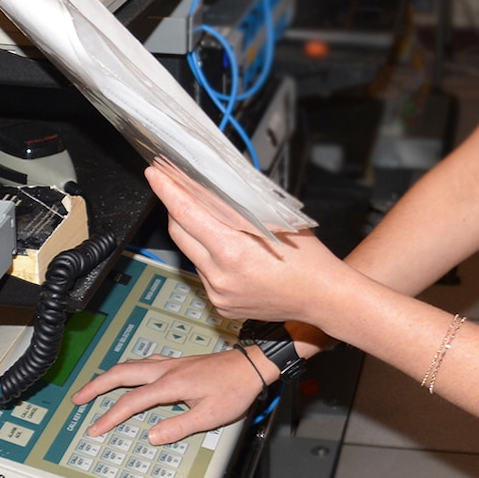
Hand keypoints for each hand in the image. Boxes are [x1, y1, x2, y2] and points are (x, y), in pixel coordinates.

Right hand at [71, 348, 262, 445]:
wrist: (250, 366)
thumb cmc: (234, 389)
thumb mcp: (209, 416)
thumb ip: (179, 427)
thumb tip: (151, 436)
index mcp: (171, 384)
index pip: (132, 401)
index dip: (110, 416)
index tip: (95, 428)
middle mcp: (168, 370)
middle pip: (123, 373)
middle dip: (97, 385)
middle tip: (78, 397)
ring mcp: (173, 363)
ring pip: (133, 364)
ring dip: (111, 374)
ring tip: (95, 386)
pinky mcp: (180, 362)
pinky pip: (146, 361)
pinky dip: (129, 367)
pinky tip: (130, 371)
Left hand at [146, 165, 345, 323]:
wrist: (321, 296)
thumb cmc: (307, 257)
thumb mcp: (274, 221)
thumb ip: (238, 207)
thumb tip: (210, 187)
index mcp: (232, 250)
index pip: (187, 213)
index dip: (168, 190)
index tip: (156, 174)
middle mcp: (219, 274)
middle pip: (179, 232)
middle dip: (175, 207)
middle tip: (175, 187)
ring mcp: (218, 292)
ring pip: (192, 252)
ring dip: (195, 232)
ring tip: (209, 217)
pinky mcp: (220, 303)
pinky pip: (204, 272)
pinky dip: (210, 256)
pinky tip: (228, 249)